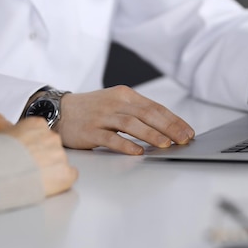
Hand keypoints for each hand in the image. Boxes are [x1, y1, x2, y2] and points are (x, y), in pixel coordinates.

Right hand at [1, 118, 77, 196]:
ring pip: (60, 162)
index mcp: (36, 125)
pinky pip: (69, 176)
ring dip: (50, 170)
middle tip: (27, 168)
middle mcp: (52, 137)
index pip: (41, 133)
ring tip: (32, 178)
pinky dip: (61, 182)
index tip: (23, 153)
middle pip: (51, 147)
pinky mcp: (65, 175)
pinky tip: (46, 185)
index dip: (31, 146)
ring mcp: (60, 156)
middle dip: (42, 157)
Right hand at [53, 86, 194, 155]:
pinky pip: (110, 138)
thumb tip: (167, 127)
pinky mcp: (90, 131)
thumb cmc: (92, 110)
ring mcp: (102, 117)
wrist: (60, 110)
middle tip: (184, 139)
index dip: (174, 119)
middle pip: (146, 114)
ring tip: (166, 145)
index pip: (155, 107)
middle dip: (169, 127)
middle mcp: (115, 103)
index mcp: (125, 95)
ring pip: (131, 124)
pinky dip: (125, 145)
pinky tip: (137, 152)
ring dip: (150, 135)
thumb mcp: (116, 103)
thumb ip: (137, 112)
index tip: (188, 131)